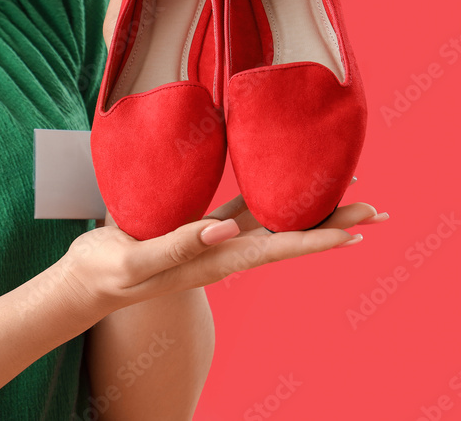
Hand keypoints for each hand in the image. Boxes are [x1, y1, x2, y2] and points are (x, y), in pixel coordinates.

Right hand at [60, 178, 387, 316]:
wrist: (86, 280)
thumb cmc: (106, 272)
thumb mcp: (135, 261)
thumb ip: (176, 246)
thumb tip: (224, 231)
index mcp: (213, 261)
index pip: (276, 249)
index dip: (317, 238)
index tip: (357, 228)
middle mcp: (222, 252)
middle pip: (288, 236)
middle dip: (331, 220)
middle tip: (375, 206)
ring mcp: (213, 241)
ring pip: (272, 221)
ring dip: (309, 208)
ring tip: (343, 190)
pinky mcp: (197, 228)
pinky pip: (243, 209)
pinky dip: (270, 196)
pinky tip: (282, 180)